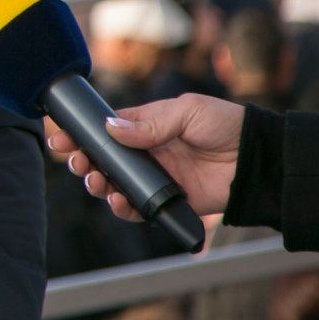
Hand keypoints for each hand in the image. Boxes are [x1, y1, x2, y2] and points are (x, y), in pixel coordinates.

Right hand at [42, 93, 243, 221]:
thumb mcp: (187, 112)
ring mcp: (156, 177)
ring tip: (96, 182)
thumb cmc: (227, 126)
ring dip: (99, 184)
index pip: (105, 129)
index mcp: (147, 125)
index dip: (82, 133)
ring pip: (115, 184)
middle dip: (84, 160)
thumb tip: (111, 129)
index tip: (60, 136)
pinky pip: (138, 207)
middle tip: (77, 163)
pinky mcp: (169, 200)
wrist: (258, 159)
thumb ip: (150, 124)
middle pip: (103, 158)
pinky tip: (118, 201)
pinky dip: (123, 207)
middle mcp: (147, 152)